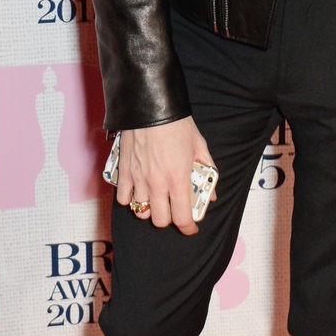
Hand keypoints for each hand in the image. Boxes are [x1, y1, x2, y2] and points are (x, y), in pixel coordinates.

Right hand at [115, 116, 214, 235]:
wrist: (151, 107)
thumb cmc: (177, 124)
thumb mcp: (200, 146)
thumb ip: (207, 171)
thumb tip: (212, 192)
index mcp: (178, 179)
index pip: (182, 218)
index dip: (188, 228)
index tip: (191, 227)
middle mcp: (157, 184)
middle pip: (160, 220)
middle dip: (169, 219)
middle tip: (173, 209)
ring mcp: (138, 179)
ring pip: (141, 211)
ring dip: (149, 209)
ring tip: (155, 199)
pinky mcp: (124, 172)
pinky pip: (123, 198)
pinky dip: (130, 199)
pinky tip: (137, 190)